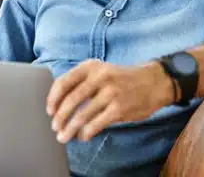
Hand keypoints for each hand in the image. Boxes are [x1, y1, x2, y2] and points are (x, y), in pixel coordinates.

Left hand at [46, 59, 174, 142]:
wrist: (154, 82)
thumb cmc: (122, 79)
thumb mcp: (101, 71)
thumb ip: (82, 82)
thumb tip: (59, 103)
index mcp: (90, 66)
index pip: (64, 82)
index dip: (53, 99)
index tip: (49, 111)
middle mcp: (99, 77)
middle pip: (71, 100)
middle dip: (60, 117)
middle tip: (55, 127)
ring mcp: (110, 92)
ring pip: (82, 115)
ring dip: (70, 128)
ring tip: (64, 136)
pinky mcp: (119, 108)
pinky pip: (96, 124)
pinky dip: (86, 132)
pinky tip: (83, 136)